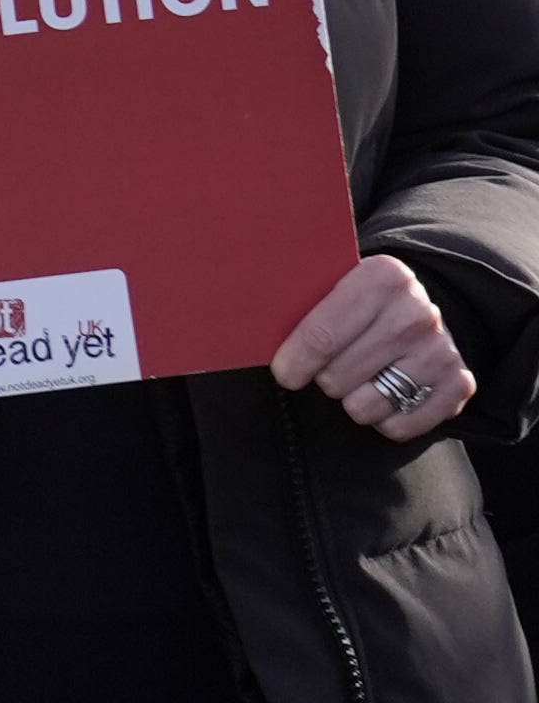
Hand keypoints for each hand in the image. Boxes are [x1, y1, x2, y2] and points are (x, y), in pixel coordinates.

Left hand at [271, 252, 472, 441]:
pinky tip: (384, 395)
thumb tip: (243, 322)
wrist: (415, 311)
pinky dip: (384, 420)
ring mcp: (442, 349)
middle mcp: (418, 311)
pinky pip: (399, 426)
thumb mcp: (328, 289)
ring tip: (358, 379)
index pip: (321, 335)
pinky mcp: (459, 384)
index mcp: (382, 276)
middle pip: (338, 377)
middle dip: (325, 378)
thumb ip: (294, 303)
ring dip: (352, 400)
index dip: (294, 362)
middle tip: (331, 367)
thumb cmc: (353, 306)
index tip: (284, 373)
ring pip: (365, 406)